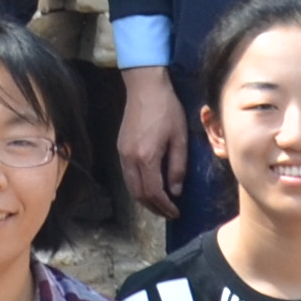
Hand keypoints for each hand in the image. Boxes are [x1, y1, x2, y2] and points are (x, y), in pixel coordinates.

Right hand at [116, 66, 185, 219]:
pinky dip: (138, 187)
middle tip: (169, 212)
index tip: (176, 212)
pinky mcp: (120, 148)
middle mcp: (130, 159)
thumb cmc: (167, 110)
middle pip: (138, 194)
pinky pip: (127, 176)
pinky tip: (150, 186)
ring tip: (160, 203)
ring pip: (131, 186)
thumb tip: (176, 191)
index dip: (165, 206)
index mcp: (146, 157)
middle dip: (154, 207)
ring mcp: (122, 154)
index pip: (153, 192)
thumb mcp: (179, 138)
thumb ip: (177, 167)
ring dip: (145, 199)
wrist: (145, 88)